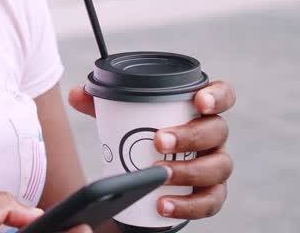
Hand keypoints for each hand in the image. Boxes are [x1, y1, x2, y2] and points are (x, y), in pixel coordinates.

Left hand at [68, 80, 235, 221]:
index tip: (198, 101)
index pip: (222, 96)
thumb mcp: (123, 119)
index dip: (216, 96)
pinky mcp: (213, 194)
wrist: (150, 177)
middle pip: (216, 131)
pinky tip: (163, 204)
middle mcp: (214, 136)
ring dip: (187, 171)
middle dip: (189, 136)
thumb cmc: (142, 137)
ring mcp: (216, 165)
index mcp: (198, 111)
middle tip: (158, 141)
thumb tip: (77, 94)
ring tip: (158, 174)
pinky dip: (187, 204)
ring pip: (217, 167)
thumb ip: (102, 104)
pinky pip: (209, 202)